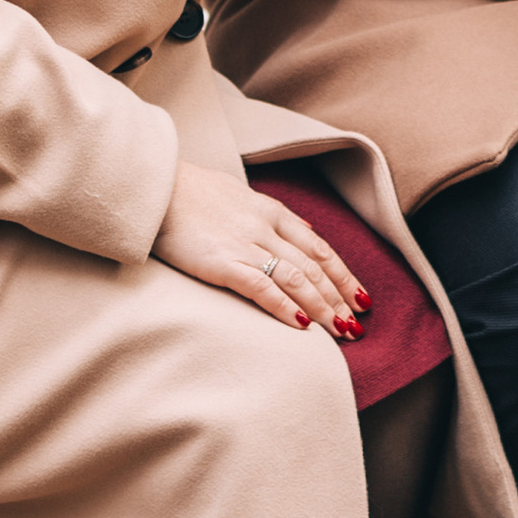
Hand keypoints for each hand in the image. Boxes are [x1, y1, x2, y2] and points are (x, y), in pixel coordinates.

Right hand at [152, 160, 368, 341]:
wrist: (157, 186)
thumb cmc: (192, 192)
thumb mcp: (241, 194)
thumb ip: (273, 214)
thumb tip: (305, 231)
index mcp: (271, 211)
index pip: (319, 248)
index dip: (343, 274)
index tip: (360, 296)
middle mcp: (266, 228)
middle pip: (314, 267)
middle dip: (339, 297)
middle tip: (357, 324)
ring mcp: (246, 245)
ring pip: (297, 279)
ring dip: (323, 307)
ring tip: (341, 331)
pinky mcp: (223, 262)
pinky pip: (262, 287)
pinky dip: (285, 307)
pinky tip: (301, 326)